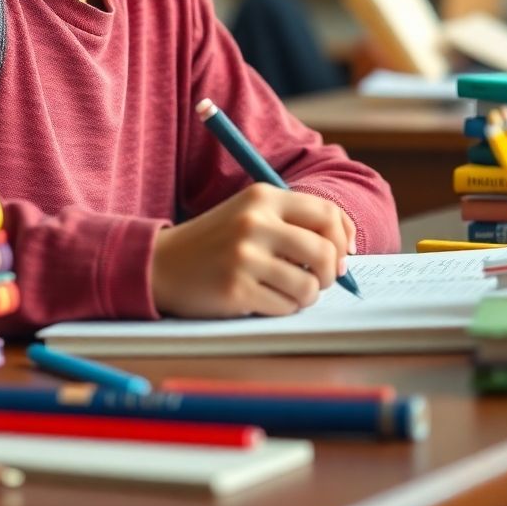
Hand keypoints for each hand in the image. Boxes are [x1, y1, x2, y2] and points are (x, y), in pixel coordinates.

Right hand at [151, 183, 355, 318]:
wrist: (161, 263)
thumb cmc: (217, 241)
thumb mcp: (251, 214)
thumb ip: (294, 223)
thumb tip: (344, 251)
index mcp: (263, 197)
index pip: (327, 214)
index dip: (344, 237)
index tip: (343, 255)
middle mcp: (255, 222)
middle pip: (325, 252)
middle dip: (331, 273)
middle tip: (319, 279)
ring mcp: (244, 257)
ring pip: (309, 285)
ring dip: (307, 295)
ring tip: (288, 290)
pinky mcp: (236, 290)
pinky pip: (285, 307)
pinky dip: (283, 308)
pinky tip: (264, 299)